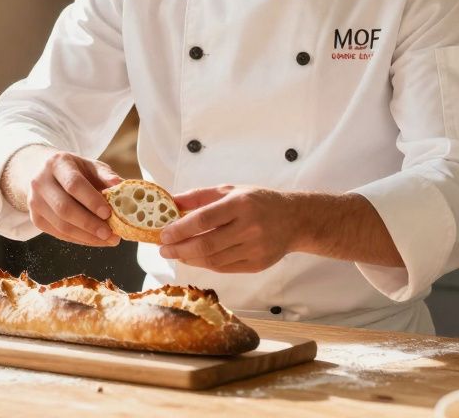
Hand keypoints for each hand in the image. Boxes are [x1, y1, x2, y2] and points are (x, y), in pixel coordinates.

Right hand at [10, 146, 122, 246]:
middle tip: (110, 233)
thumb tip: (121, 186)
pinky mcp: (36, 219)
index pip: (73, 184)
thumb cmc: (74, 170)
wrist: (43, 173)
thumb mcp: (90, 166)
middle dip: (89, 224)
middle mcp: (40, 182)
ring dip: (86, 236)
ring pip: (61, 225)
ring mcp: (35, 202)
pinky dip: (79, 239)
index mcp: (57, 163)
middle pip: (65, 208)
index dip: (91, 200)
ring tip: (107, 239)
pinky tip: (94, 239)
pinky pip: (59, 234)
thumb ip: (106, 176)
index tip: (108, 213)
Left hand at [158, 185, 298, 272]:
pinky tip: (194, 259)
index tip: (163, 234)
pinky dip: (205, 264)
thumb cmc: (258, 201)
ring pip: (213, 260)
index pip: (204, 219)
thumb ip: (199, 196)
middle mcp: (249, 227)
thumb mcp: (230, 190)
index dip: (180, 229)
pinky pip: (224, 268)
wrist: (295, 219)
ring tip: (176, 254)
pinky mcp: (257, 265)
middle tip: (163, 250)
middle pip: (206, 245)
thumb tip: (170, 202)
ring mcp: (255, 249)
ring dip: (189, 259)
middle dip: (179, 249)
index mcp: (240, 204)